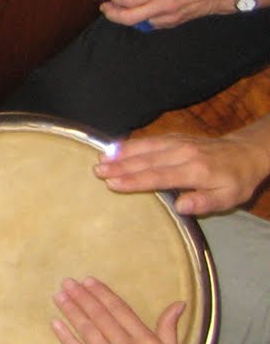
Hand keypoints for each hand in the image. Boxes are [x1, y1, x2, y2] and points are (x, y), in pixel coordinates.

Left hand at [51, 278, 196, 343]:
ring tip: (59, 296)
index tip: (88, 281)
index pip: (120, 310)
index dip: (102, 294)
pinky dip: (67, 338)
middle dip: (82, 298)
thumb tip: (178, 304)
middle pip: (100, 317)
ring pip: (88, 331)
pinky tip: (56, 324)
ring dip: (72, 312)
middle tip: (66, 282)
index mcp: (147, 342)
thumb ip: (170, 329)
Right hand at [96, 132, 269, 215]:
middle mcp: (184, 153)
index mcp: (196, 171)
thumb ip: (205, 202)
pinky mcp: (175, 137)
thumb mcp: (229, 198)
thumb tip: (180, 206)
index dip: (135, 180)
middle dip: (120, 166)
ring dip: (121, 153)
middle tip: (97, 171)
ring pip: (145, 147)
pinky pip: (150, 140)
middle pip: (147, 160)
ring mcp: (178, 142)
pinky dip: (131, 143)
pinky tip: (115, 147)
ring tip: (100, 159)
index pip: (159, 176)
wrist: (246, 152)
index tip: (113, 184)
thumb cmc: (236, 180)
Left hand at [100, 0, 237, 29]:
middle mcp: (161, 8)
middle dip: (112, 13)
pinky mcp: (172, 22)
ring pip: (138, 23)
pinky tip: (135, 11)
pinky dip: (139, 19)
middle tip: (104, 7)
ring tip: (115, 9)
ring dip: (124, 17)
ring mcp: (167, 18)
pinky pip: (150, 24)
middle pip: (128, 18)